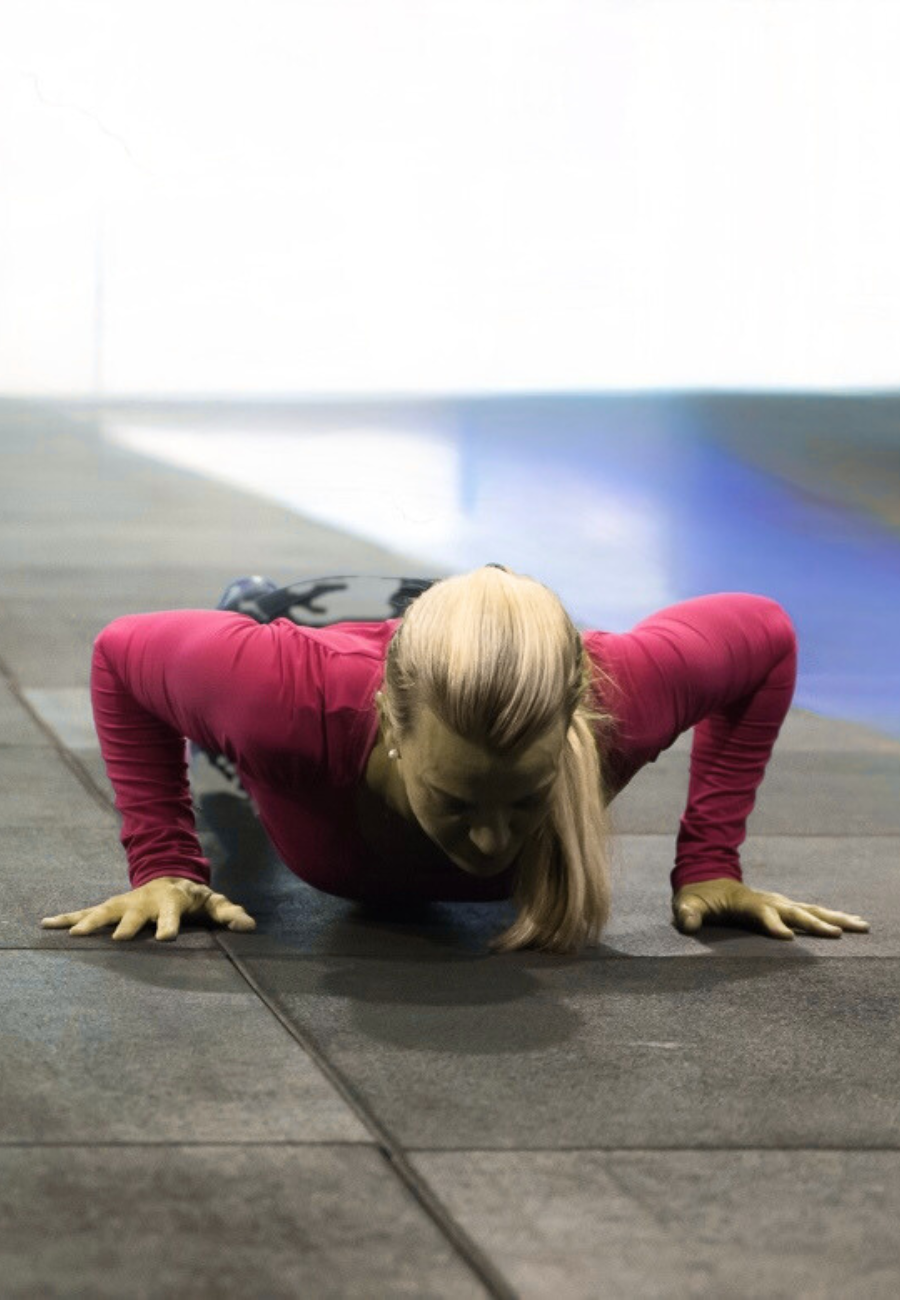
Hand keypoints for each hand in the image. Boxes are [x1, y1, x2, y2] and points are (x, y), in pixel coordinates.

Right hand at [41, 876, 256, 941]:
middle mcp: (144, 902)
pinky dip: (67, 919)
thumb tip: (250, 926)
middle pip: (134, 915)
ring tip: (76, 935)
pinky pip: (85, 912)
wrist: (169, 875)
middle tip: (120, 939)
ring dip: (91, 923)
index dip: (169, 925)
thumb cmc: (193, 896)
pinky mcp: (111, 907)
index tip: (165, 938)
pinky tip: (46, 926)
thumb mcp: (213, 903)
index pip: (172, 915)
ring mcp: (125, 903)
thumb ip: (230, 914)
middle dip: (127, 925)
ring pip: (105, 912)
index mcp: (171, 901)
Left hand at [672, 877, 869, 939]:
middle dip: (816, 923)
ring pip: (809, 910)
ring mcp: (777, 902)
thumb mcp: (686, 904)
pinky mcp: (782, 907)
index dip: (773, 924)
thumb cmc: (696, 896)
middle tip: (838, 934)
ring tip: (860, 925)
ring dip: (833, 917)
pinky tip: (848, 924)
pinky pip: (809, 912)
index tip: (789, 937)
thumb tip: (686, 924)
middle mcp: (767, 900)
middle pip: (795, 912)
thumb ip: (687, 914)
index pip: (762, 913)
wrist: (706, 876)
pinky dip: (830, 917)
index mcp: (745, 902)